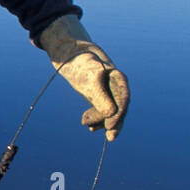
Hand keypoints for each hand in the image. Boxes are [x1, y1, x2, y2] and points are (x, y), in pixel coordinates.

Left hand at [37, 15, 129, 140]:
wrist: (66, 52)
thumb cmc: (78, 63)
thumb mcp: (88, 80)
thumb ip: (100, 97)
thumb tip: (112, 114)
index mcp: (118, 78)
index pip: (123, 100)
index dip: (119, 115)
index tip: (110, 128)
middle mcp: (115, 84)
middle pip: (119, 108)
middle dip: (113, 123)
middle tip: (108, 138)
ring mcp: (106, 89)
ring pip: (110, 111)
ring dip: (101, 121)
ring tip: (86, 124)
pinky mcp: (96, 94)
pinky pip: (101, 109)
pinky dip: (96, 118)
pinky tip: (88, 125)